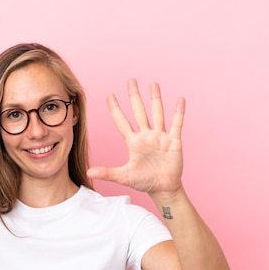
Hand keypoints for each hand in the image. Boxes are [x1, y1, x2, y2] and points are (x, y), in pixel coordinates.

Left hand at [87, 80, 184, 196]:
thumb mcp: (124, 176)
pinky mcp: (173, 141)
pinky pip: (176, 124)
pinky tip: (179, 100)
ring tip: (153, 84)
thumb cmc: (143, 182)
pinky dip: (178, 112)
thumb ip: (107, 173)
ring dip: (156, 99)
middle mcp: (146, 136)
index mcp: (133, 142)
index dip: (116, 109)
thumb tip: (88, 172)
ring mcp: (160, 137)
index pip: (122, 122)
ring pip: (157, 114)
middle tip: (130, 81)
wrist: (163, 188)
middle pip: (139, 112)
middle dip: (134, 97)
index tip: (110, 95)